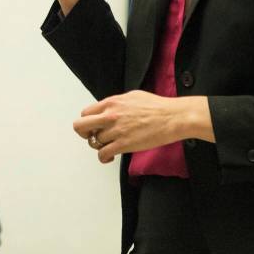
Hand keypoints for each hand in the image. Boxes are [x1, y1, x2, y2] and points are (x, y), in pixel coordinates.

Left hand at [73, 91, 211, 163]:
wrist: (172, 117)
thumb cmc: (158, 107)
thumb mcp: (132, 96)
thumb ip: (117, 103)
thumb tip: (110, 109)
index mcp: (112, 102)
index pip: (86, 113)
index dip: (88, 122)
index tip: (93, 127)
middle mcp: (110, 115)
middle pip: (80, 126)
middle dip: (84, 134)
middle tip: (92, 137)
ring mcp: (116, 130)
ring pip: (94, 142)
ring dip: (100, 146)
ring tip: (110, 147)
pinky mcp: (123, 144)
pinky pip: (103, 154)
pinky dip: (104, 158)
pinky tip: (111, 157)